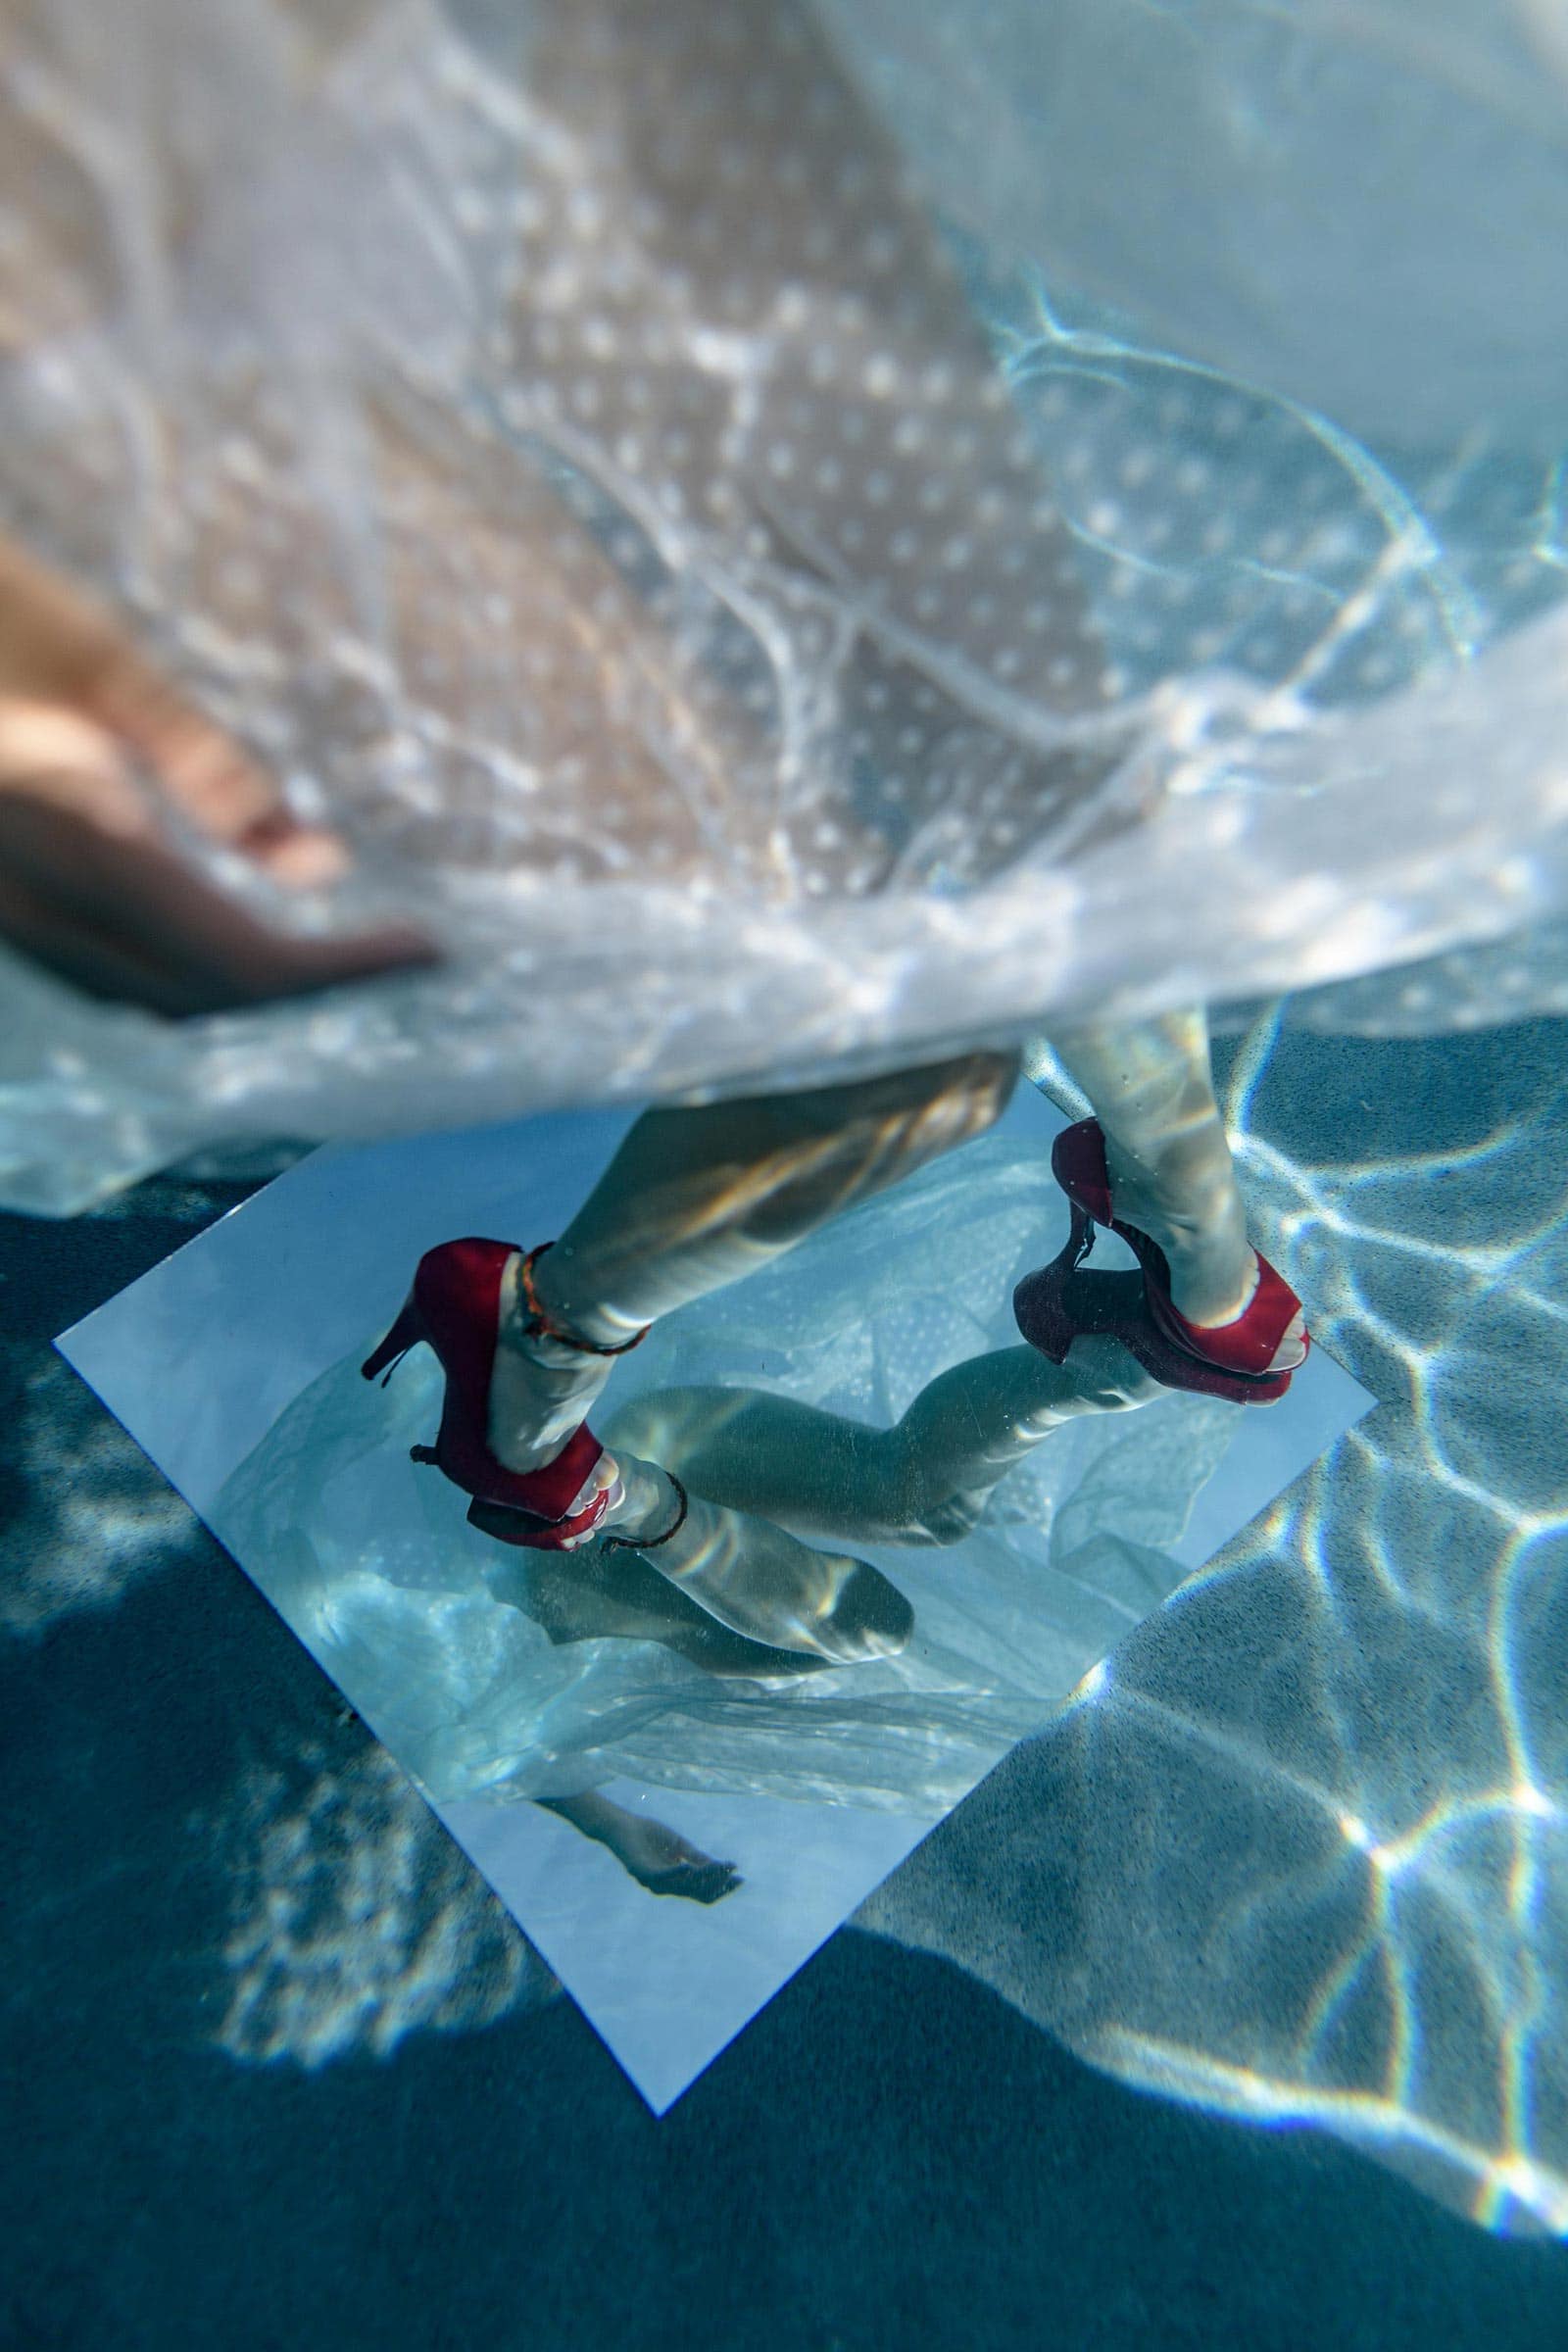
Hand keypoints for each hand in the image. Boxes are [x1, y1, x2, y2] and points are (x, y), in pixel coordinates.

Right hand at [0, 535, 430, 1014]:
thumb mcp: (103, 670)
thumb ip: (208, 767)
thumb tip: (320, 864)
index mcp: (79, 857)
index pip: (239, 962)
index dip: (340, 969)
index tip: (425, 948)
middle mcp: (40, 914)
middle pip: (201, 1001)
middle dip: (308, 988)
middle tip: (397, 953)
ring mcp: (12, 921)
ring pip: (153, 1001)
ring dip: (250, 990)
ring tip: (338, 954)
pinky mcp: (6, 908)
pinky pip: (112, 975)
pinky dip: (192, 973)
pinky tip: (238, 935)